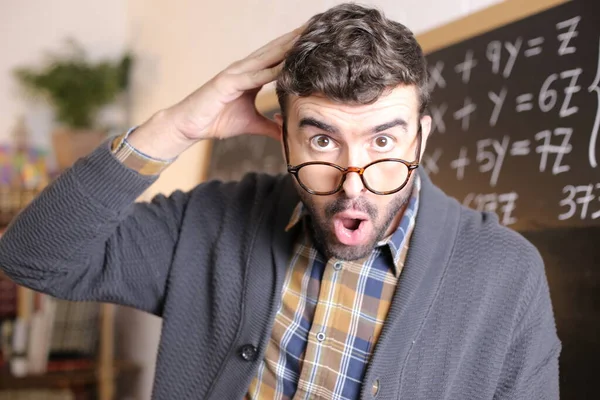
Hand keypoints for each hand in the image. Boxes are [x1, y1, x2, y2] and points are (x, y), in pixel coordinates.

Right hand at [128, 25, 303, 159]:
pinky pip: (252, 77)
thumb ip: (270, 126)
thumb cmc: (217, 121)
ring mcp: (235, 74)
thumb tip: (286, 132)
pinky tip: (284, 67)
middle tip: (316, 27)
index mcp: (251, 76)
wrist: (189, 126)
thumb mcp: (251, 124)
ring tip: (305, 38)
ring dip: (285, 48)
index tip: (316, 41)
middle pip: (274, 51)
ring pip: (265, 58)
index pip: (277, 59)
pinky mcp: (226, 83)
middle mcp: (244, 69)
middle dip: (294, 39)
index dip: (295, 49)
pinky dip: (269, 72)